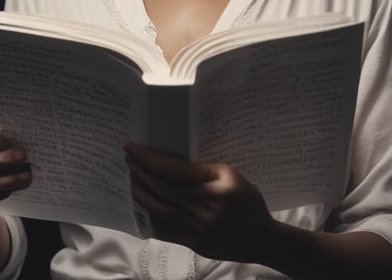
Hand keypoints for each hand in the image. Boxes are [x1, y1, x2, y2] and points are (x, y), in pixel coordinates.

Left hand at [124, 141, 274, 262]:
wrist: (262, 238)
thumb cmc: (247, 201)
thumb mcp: (230, 175)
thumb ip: (201, 169)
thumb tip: (169, 164)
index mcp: (216, 187)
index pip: (175, 171)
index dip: (151, 159)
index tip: (133, 148)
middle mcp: (205, 209)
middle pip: (163, 190)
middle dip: (141, 173)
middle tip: (129, 159)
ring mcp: (198, 230)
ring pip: (160, 211)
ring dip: (141, 193)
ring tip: (131, 179)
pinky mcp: (194, 244)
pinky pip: (165, 230)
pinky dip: (150, 216)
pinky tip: (143, 204)